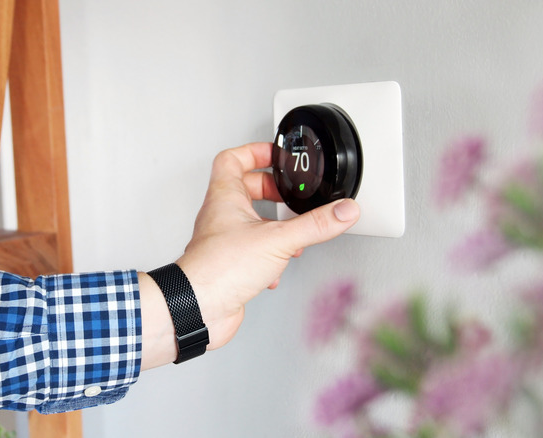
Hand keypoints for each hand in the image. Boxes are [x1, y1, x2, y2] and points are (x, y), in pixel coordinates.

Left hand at [140, 142, 358, 368]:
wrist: (199, 307)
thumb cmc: (219, 268)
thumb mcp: (278, 240)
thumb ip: (315, 225)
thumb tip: (343, 210)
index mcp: (225, 197)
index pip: (233, 159)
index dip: (256, 151)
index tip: (276, 154)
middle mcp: (220, 216)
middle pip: (244, 189)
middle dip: (270, 191)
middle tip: (288, 194)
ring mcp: (223, 241)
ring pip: (248, 222)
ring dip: (272, 226)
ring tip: (290, 232)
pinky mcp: (228, 265)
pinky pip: (249, 251)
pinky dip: (267, 256)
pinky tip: (276, 268)